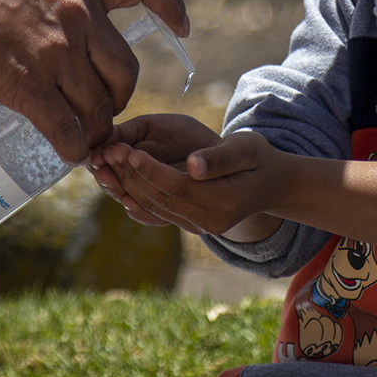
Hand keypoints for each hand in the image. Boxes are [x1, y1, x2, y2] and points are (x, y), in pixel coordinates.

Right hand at [0, 0, 188, 165]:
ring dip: (96, 128)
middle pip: (127, 72)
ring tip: (86, 137)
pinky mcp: (27, 83)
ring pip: (99, 107)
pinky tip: (72, 152)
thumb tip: (81, 44)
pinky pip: (66, 128)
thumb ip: (69, 7)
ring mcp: (56, 52)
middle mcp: (80, 17)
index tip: (182, 27)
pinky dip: (75, 147)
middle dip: (118, 98)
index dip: (170, 5)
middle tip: (103, 110)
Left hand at [92, 119, 281, 237]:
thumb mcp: (247, 149)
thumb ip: (220, 157)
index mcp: (225, 201)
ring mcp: (199, 227)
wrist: (270, 184)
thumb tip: (192, 165)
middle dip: (131, 175)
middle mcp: (209, 221)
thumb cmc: (259, 158)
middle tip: (107, 152)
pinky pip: (156, 214)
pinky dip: (135, 197)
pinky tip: (117, 183)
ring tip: (105, 162)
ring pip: (154, 207)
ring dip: (127, 185)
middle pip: (161, 199)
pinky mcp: (190, 224)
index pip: (179, 187)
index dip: (152, 170)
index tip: (129, 150)